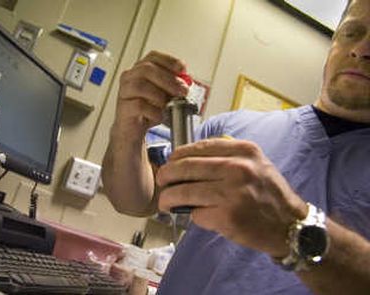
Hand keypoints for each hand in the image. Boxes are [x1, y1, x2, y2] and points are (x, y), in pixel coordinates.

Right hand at [114, 51, 188, 136]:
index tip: (182, 70)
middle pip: (147, 69)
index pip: (153, 57)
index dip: (169, 61)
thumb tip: (187, 82)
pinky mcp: (123, 107)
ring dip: (160, 96)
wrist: (132, 130)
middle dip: (169, 80)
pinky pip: (139, 105)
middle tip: (182, 91)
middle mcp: (130, 77)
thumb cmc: (147, 110)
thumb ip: (174, 87)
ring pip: (141, 86)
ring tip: (167, 106)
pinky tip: (159, 116)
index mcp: (140, 70)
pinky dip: (153, 111)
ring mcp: (124, 92)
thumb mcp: (164, 96)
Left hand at [156, 138, 307, 256]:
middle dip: (166, 175)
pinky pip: (196, 213)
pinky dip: (190, 214)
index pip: (199, 147)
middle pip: (185, 167)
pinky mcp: (227, 217)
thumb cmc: (269, 194)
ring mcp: (232, 193)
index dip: (178, 155)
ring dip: (168, 197)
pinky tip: (193, 214)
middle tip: (161, 181)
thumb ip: (227, 156)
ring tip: (165, 202)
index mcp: (244, 151)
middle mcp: (238, 168)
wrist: (291, 226)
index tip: (171, 161)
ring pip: (183, 191)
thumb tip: (189, 160)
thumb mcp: (256, 163)